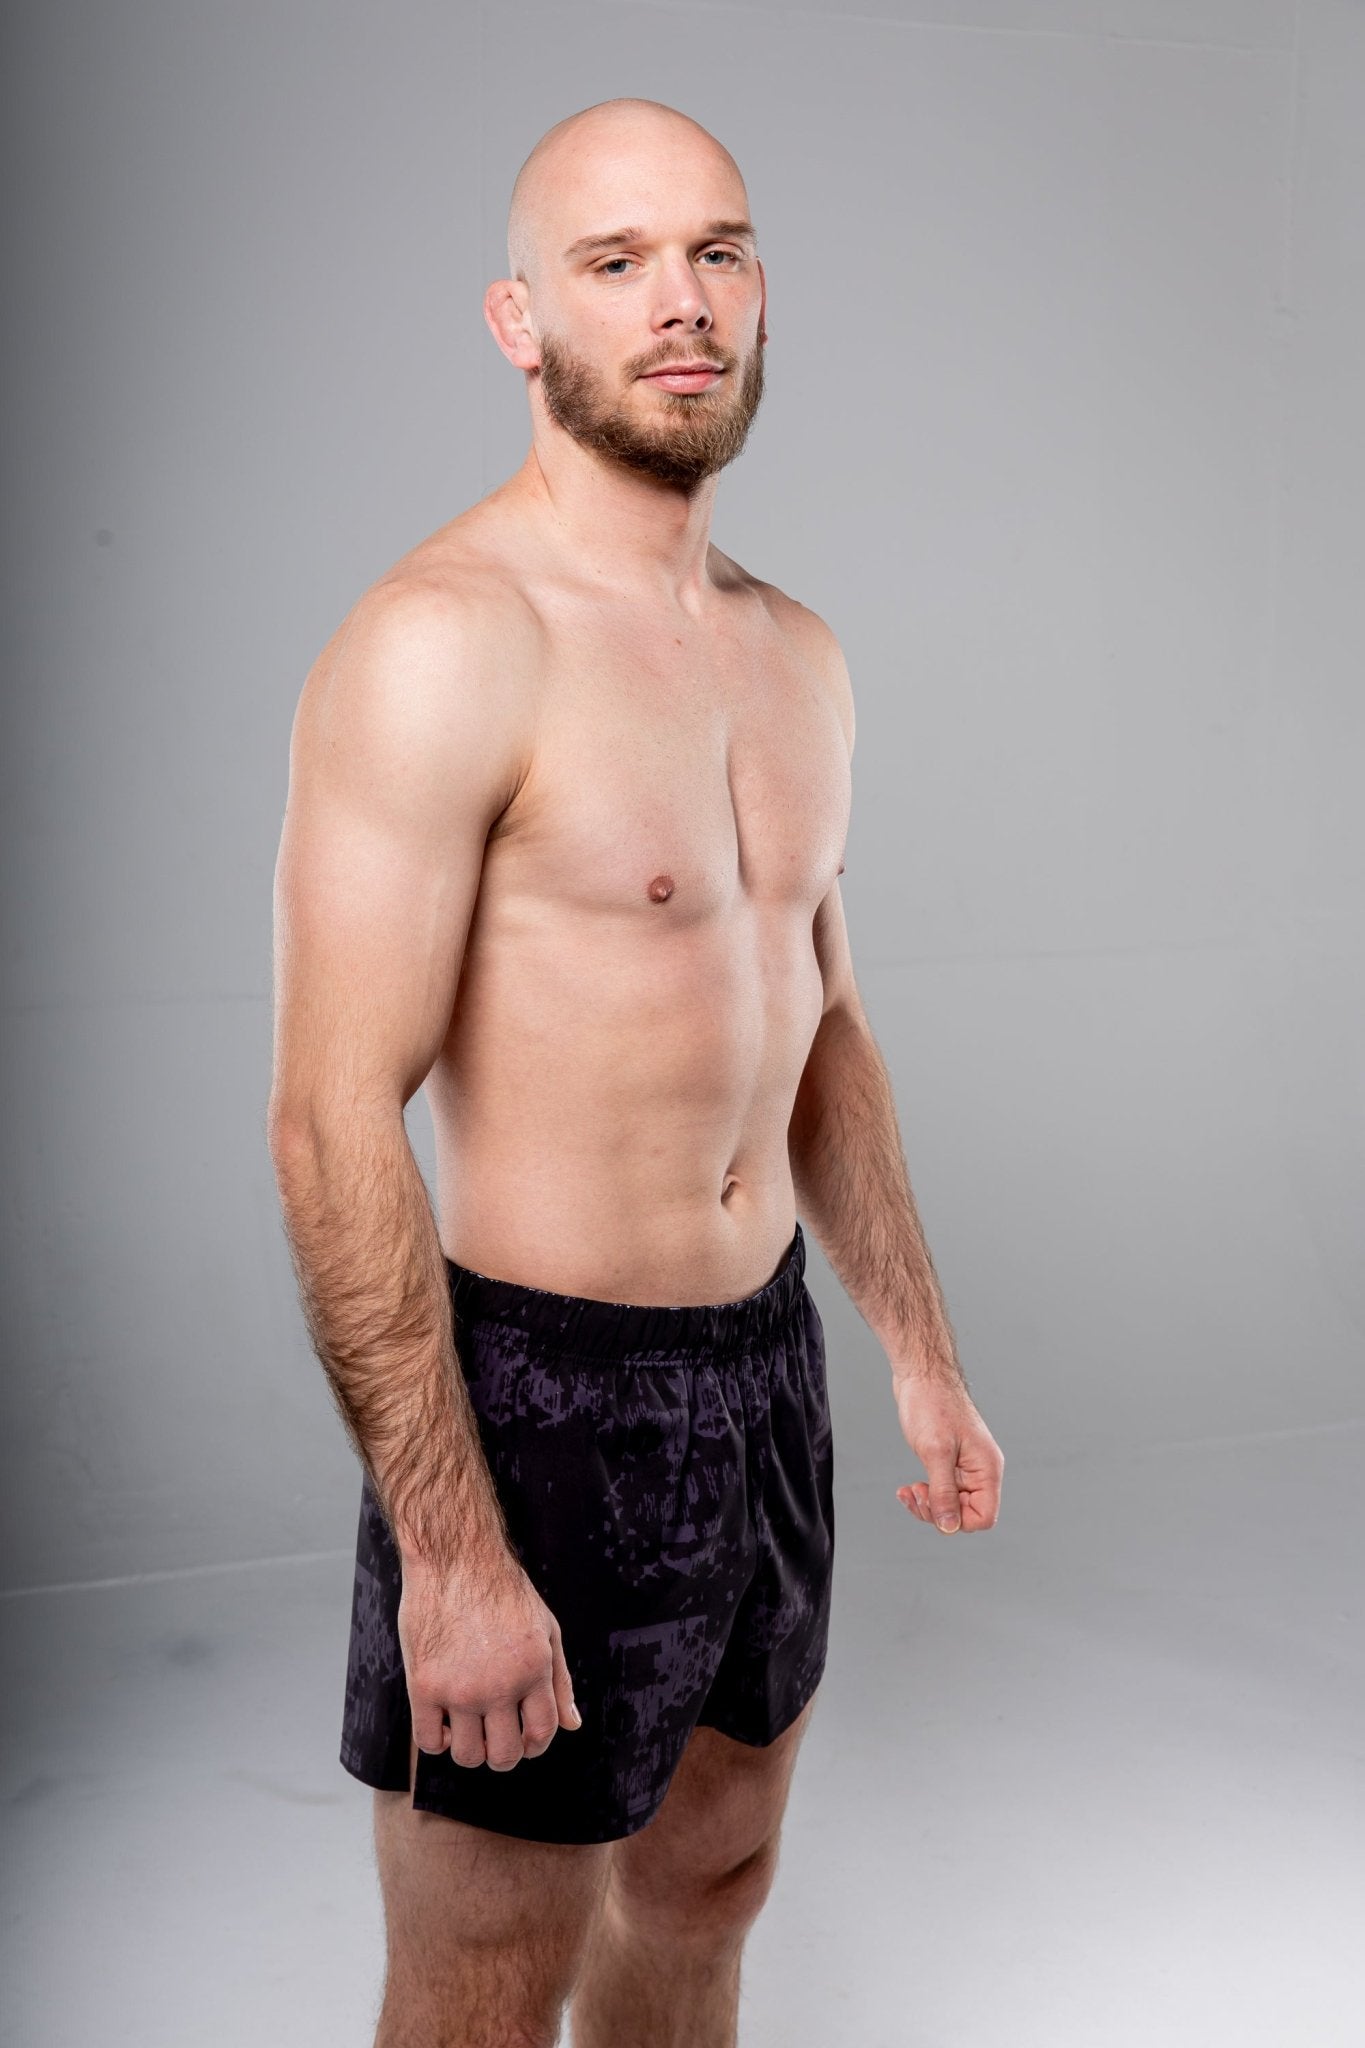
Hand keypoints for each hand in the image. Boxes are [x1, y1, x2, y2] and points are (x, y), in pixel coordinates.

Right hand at [397, 1548, 582, 1771]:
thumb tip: (572, 1725)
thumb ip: (560, 1680)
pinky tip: (444, 1719)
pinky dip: (439, 1741)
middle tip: (494, 1737)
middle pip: (504, 1755)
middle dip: (503, 1754)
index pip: (542, 1734)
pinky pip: (430, 1742)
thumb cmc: (502, 1590)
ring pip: (468, 1755)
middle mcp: (500, 1685)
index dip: (534, 1745)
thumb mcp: (546, 1629)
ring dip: (471, 1750)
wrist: (453, 1556)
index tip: (522, 1738)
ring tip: (468, 1726)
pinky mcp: (424, 1686)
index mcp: (534, 1670)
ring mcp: (460, 1689)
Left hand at [892, 1369, 1003, 1533]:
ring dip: (927, 1504)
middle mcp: (980, 1470)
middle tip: (916, 1493)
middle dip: (937, 1511)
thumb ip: (944, 1492)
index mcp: (987, 1469)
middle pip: (966, 1514)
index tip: (934, 1505)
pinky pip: (941, 1490)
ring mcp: (965, 1466)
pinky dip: (924, 1493)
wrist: (921, 1375)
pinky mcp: (949, 1461)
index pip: (984, 1517)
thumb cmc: (932, 1404)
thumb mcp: (936, 1452)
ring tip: (908, 1491)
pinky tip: (908, 1488)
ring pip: (951, 1504)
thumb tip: (949, 1526)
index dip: (958, 1520)